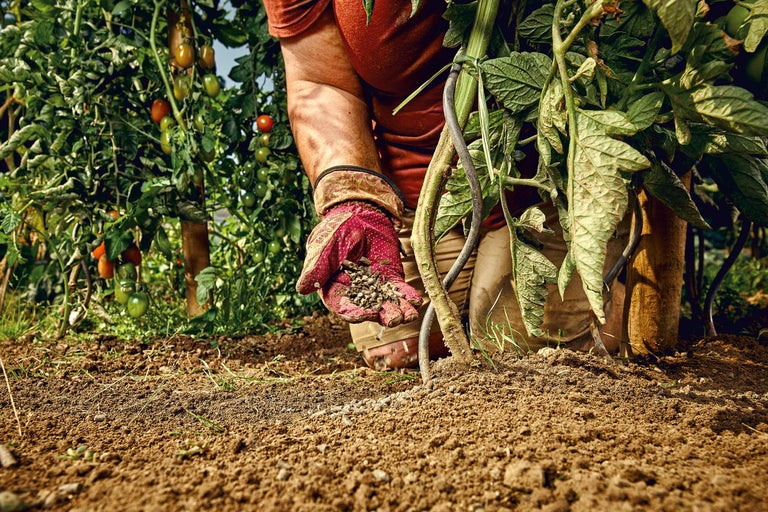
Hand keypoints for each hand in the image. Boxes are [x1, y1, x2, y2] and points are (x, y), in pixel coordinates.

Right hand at [296, 202, 422, 326]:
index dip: (355, 312)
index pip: (344, 306)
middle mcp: (356, 292)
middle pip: (369, 309)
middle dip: (382, 315)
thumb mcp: (325, 245)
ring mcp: (375, 286)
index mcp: (335, 288)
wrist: (360, 212)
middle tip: (394, 318)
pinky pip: (399, 291)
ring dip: (398, 311)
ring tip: (409, 314)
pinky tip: (417, 301)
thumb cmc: (337, 228)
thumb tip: (301, 288)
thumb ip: (316, 267)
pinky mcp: (390, 278)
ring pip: (386, 303)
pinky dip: (408, 297)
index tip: (366, 315)